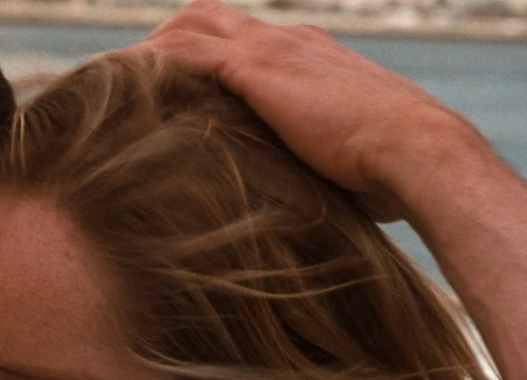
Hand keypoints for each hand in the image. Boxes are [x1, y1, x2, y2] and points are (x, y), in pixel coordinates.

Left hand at [135, 0, 484, 221]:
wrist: (419, 152)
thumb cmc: (394, 175)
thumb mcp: (346, 166)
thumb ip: (313, 170)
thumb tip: (302, 213)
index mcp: (309, 56)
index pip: (240, 39)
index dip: (200, 56)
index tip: (167, 88)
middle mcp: (288, 41)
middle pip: (206, 18)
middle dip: (163, 43)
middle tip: (122, 82)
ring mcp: (272, 49)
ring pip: (189, 27)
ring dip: (146, 52)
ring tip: (107, 84)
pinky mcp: (257, 69)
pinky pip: (184, 53)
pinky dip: (147, 65)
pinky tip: (117, 87)